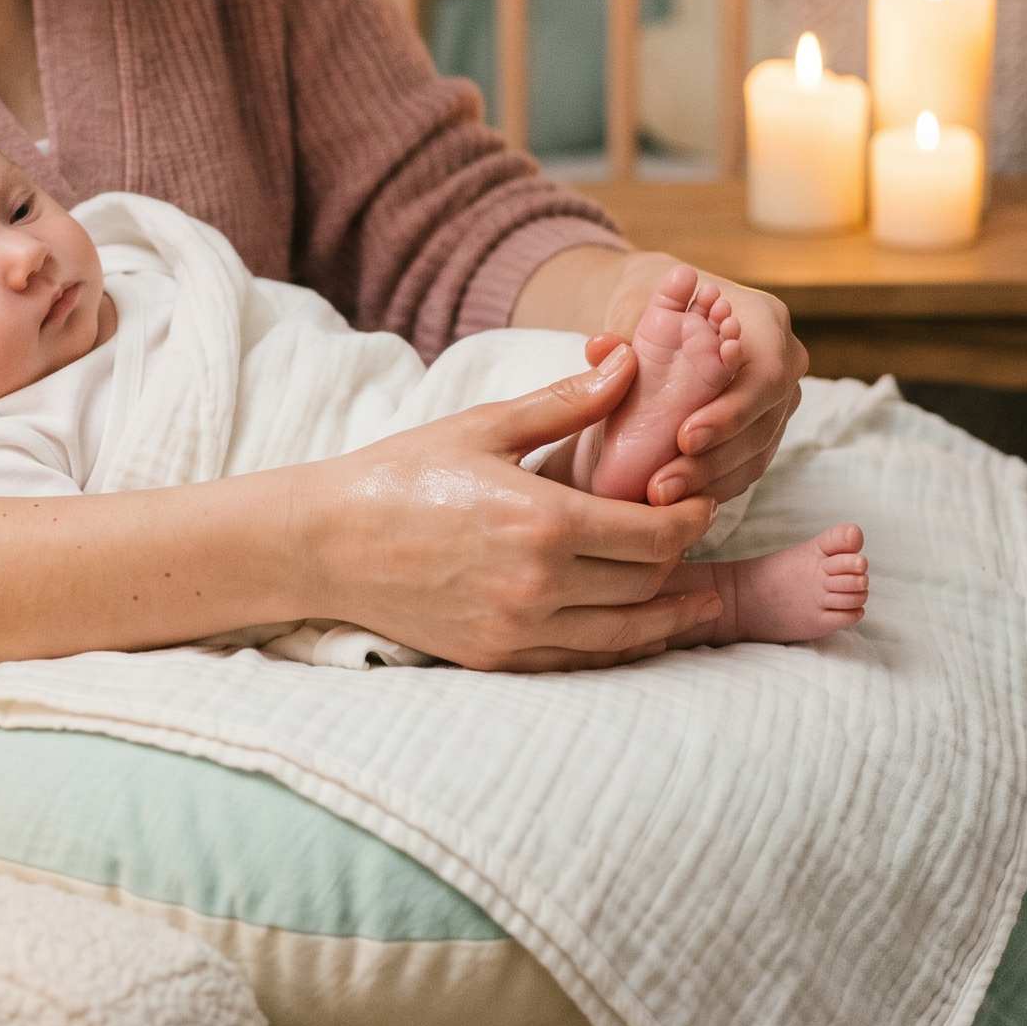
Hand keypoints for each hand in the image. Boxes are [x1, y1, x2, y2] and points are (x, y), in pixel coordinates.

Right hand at [303, 346, 720, 669]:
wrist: (327, 542)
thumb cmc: (403, 474)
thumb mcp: (485, 426)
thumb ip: (565, 403)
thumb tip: (629, 364)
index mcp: (542, 521)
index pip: (652, 533)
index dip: (689, 519)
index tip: (700, 503)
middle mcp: (537, 584)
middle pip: (645, 583)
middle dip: (679, 560)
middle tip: (691, 538)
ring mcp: (516, 629)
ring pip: (622, 634)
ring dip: (666, 618)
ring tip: (697, 604)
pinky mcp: (495, 657)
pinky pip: (578, 661)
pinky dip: (617, 648)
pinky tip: (637, 633)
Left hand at [589, 257, 805, 508]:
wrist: (665, 322)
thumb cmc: (655, 306)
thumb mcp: (636, 305)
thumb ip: (624, 328)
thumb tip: (602, 347)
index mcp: (766, 320)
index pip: (763, 374)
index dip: (731, 412)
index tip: (685, 438)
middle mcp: (784, 363)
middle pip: (761, 423)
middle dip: (712, 460)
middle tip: (662, 485)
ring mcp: (778, 403)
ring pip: (754, 454)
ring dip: (707, 483)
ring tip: (658, 497)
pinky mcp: (763, 433)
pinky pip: (745, 469)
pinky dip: (710, 487)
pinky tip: (674, 502)